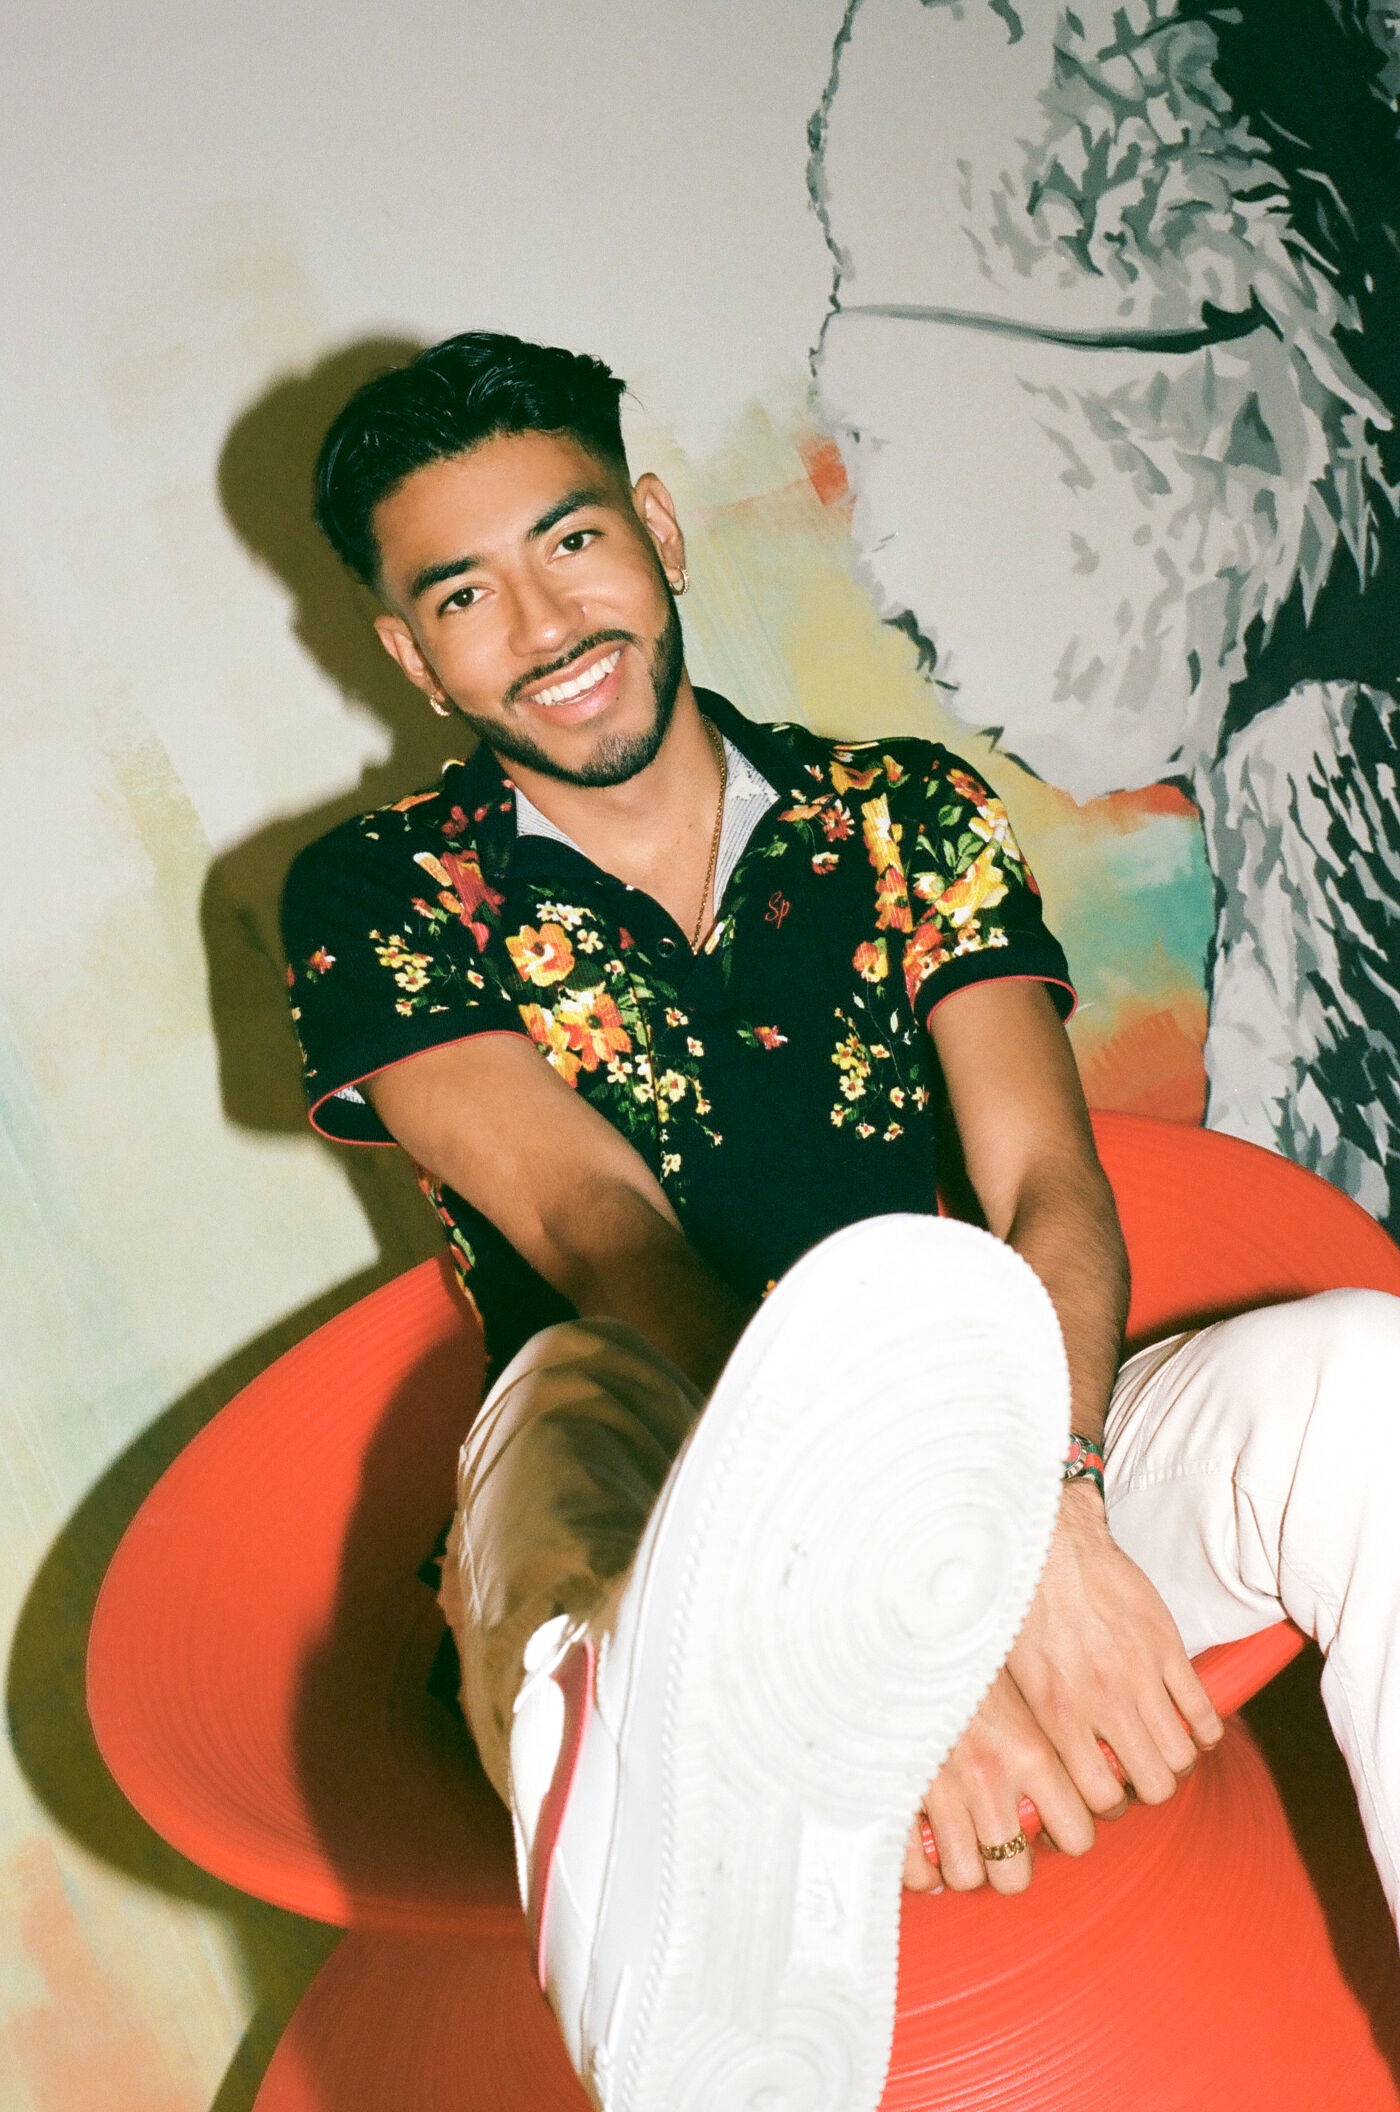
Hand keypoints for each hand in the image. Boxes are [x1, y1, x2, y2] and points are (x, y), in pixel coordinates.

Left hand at [905, 1485, 1223, 1894]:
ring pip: (1181, 1756)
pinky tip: (1187, 1725)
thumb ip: (1028, 1722)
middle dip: (1146, 1789)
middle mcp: (1103, 1699)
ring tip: (1158, 1749)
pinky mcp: (1167, 1647)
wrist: (1050, 1541)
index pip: (1101, 1797)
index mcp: (1058, 1712)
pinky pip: (1203, 1712)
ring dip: (1174, 1762)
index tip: (1103, 1792)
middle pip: (1153, 1786)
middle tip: (1134, 1772)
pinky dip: (1203, 1730)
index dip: (1108, 1806)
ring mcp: (1141, 1674)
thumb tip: (1026, 1770)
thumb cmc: (1019, 1604)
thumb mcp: (1009, 1672)